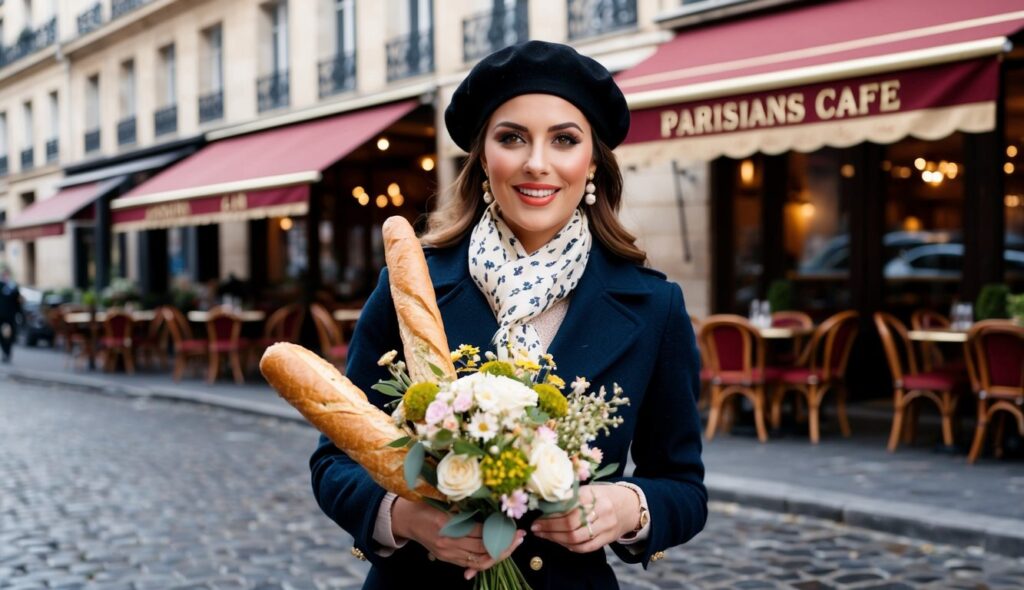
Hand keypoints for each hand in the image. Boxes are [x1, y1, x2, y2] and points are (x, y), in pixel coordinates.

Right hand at [391, 497, 525, 579]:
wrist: (405, 520)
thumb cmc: (424, 505)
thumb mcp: (444, 501)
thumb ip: (465, 508)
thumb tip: (491, 510)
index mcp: (447, 526)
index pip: (480, 533)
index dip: (499, 530)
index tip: (512, 525)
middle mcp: (448, 544)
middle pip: (483, 550)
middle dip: (505, 545)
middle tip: (520, 536)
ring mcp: (447, 554)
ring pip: (479, 562)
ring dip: (499, 555)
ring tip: (513, 545)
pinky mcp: (447, 559)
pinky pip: (471, 564)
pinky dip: (486, 561)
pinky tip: (498, 553)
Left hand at [529, 484, 638, 553]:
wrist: (630, 504)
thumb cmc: (603, 495)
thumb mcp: (588, 489)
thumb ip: (570, 496)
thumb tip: (544, 503)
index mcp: (593, 494)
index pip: (567, 507)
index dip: (549, 515)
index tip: (536, 518)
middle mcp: (601, 510)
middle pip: (570, 524)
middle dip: (549, 528)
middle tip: (536, 528)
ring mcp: (606, 526)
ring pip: (576, 538)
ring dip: (556, 539)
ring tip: (544, 535)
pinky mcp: (608, 539)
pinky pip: (586, 548)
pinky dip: (570, 547)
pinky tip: (560, 542)